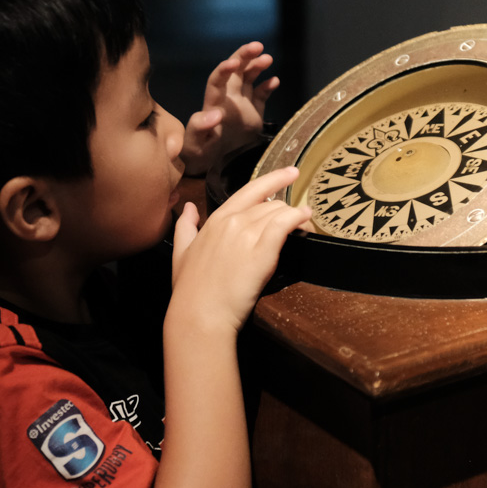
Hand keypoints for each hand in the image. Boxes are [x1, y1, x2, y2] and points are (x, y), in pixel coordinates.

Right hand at [169, 166, 309, 334]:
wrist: (199, 314)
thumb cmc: (191, 290)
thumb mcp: (181, 253)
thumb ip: (186, 227)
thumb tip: (188, 208)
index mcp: (216, 220)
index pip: (249, 191)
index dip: (273, 179)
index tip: (289, 173)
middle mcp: (232, 222)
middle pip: (269, 203)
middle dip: (286, 208)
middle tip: (301, 215)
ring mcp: (247, 235)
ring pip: (279, 212)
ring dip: (295, 216)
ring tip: (305, 225)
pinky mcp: (262, 252)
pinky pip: (284, 224)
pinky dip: (297, 218)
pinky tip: (305, 219)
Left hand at [181, 42, 278, 175]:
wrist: (211, 160)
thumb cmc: (198, 150)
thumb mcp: (195, 142)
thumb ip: (200, 128)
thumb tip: (214, 115)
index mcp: (213, 102)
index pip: (217, 80)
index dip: (224, 70)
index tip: (234, 62)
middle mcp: (227, 97)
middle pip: (235, 71)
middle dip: (244, 56)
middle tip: (257, 46)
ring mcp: (241, 102)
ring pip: (249, 77)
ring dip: (257, 66)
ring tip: (268, 58)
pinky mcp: (253, 111)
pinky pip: (261, 94)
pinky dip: (268, 86)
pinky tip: (275, 81)